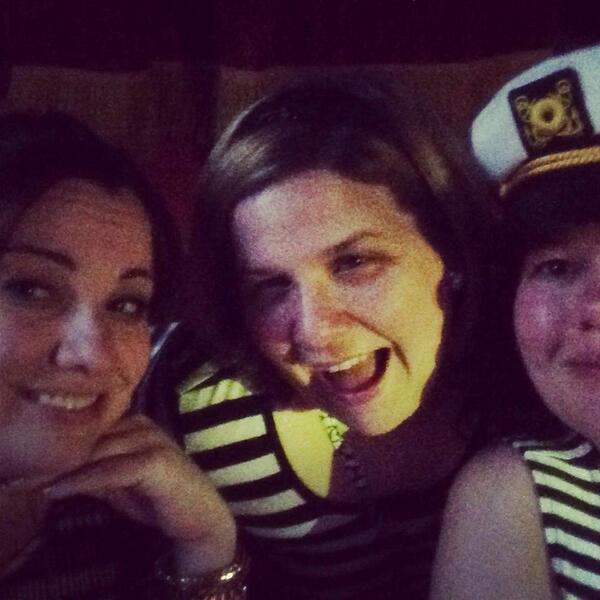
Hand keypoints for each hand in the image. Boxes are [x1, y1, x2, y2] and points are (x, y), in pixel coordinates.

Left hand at [43, 414, 236, 573]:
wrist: (199, 514)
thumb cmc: (159, 498)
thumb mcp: (118, 483)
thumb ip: (92, 471)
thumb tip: (52, 471)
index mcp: (134, 422)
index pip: (88, 428)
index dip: (56, 445)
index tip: (25, 464)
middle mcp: (142, 424)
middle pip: (89, 436)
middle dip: (53, 456)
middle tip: (19, 474)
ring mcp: (151, 440)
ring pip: (97, 450)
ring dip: (62, 467)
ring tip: (30, 481)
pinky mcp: (156, 461)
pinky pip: (111, 469)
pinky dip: (82, 480)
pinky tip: (55, 490)